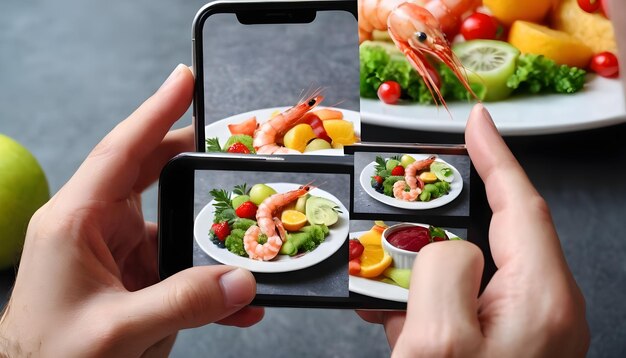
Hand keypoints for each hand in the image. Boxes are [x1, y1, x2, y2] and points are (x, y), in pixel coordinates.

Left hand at [0, 65, 263, 356]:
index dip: (155, 111)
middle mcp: (94, 227)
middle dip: (192, 158)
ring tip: (248, 235)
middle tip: (231, 143)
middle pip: (150, 174)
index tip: (185, 80)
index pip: (120, 151)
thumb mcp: (116, 331)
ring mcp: (114, 253)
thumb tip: (242, 282)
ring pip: (173, 225)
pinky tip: (235, 304)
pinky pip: (178, 267)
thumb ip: (183, 303)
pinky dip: (208, 282)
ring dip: (210, 235)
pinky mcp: (131, 279)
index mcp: (75, 221)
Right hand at [359, 104, 588, 356]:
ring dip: (422, 278)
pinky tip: (397, 322)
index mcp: (541, 300)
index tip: (477, 121)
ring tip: (385, 296)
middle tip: (399, 221)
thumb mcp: (435, 341)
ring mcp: (526, 330)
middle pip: (491, 237)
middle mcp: (544, 311)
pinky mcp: (505, 344)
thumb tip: (442, 248)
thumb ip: (441, 271)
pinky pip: (463, 304)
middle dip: (438, 226)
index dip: (496, 156)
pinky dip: (427, 306)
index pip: (521, 205)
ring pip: (469, 273)